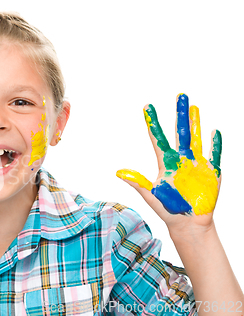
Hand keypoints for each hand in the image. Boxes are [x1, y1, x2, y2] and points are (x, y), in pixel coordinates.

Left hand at [116, 93, 221, 232]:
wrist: (188, 224)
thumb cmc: (168, 210)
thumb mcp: (151, 196)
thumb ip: (138, 183)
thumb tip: (118, 173)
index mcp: (165, 163)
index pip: (158, 138)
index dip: (153, 123)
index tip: (147, 107)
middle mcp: (181, 160)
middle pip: (180, 132)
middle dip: (180, 114)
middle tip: (180, 95)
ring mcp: (196, 164)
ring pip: (196, 139)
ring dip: (196, 123)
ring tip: (194, 107)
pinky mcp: (211, 173)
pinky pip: (214, 155)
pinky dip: (215, 144)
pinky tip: (214, 132)